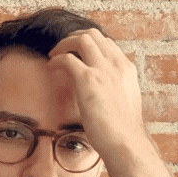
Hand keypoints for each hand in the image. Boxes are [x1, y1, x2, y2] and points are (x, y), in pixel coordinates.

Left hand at [46, 29, 147, 156]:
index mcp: (127, 70)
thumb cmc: (123, 131)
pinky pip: (67, 58)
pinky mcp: (88, 79)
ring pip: (81, 39)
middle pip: (94, 35)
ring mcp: (103, 70)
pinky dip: (56, 60)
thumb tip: (102, 94)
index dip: (90, 45)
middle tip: (63, 48)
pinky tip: (50, 68)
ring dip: (64, 44)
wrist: (125, 142)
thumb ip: (115, 91)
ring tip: (54, 55)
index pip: (108, 44)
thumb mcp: (124, 104)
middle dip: (74, 37)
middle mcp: (116, 65)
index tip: (78, 53)